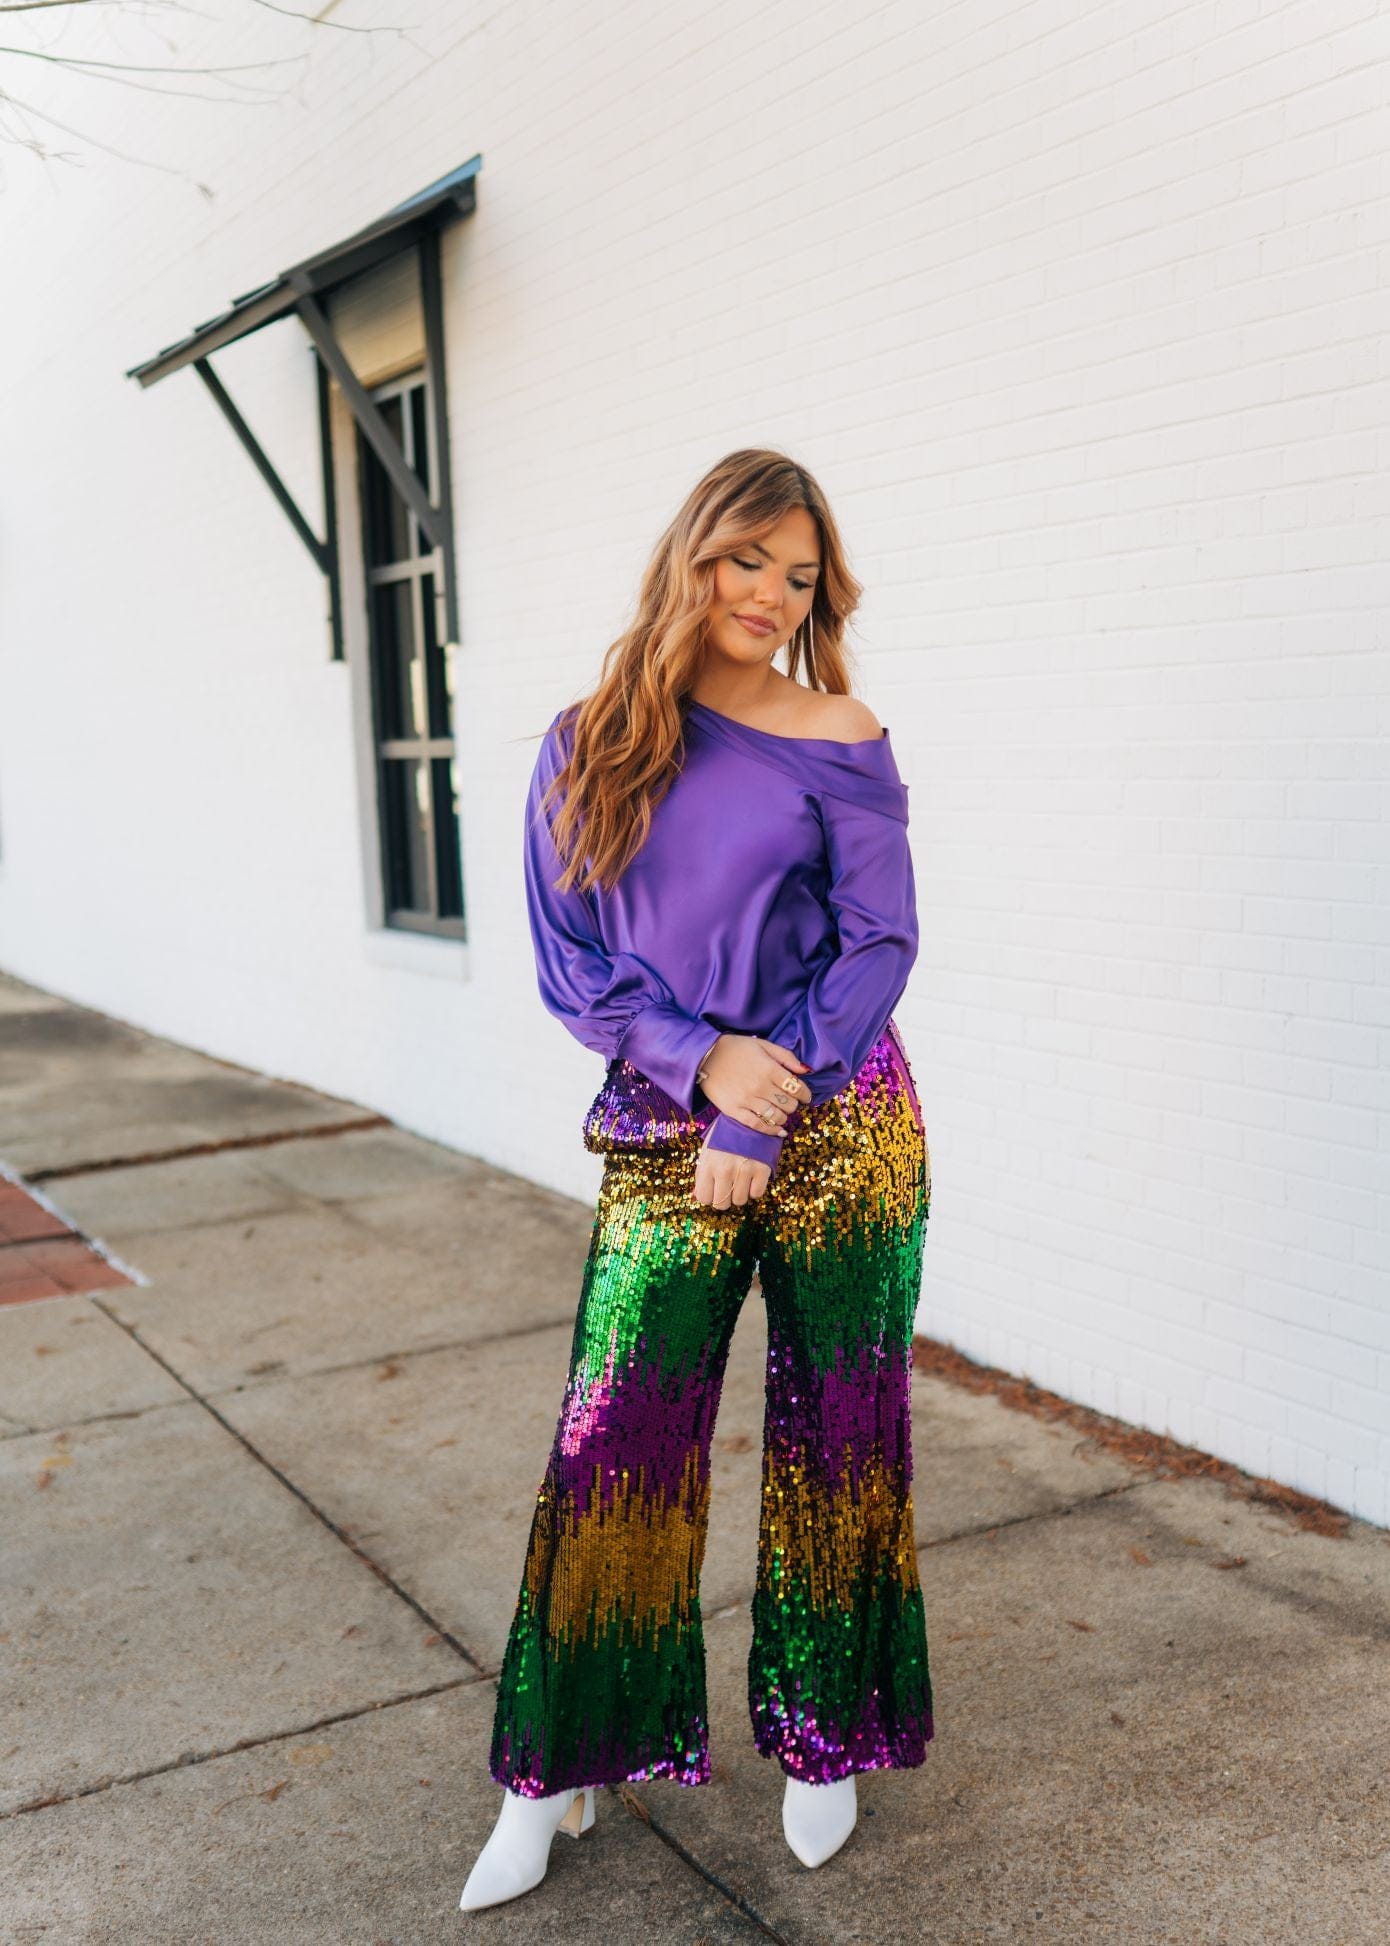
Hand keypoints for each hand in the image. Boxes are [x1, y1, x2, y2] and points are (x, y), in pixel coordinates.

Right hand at [691, 1035, 812, 1208]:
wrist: (704, 1056)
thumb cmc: (736, 1048)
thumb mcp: (763, 1044)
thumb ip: (786, 1057)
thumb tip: (806, 1071)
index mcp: (769, 1069)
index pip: (797, 1088)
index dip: (805, 1094)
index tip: (805, 1095)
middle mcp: (759, 1086)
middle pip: (788, 1104)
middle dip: (794, 1104)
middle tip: (790, 1101)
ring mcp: (746, 1100)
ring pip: (776, 1116)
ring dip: (784, 1117)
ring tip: (783, 1113)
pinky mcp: (734, 1110)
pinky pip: (757, 1125)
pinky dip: (771, 1130)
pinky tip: (779, 1130)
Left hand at [693, 1133, 770, 1209]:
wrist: (750, 1118)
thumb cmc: (726, 1135)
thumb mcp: (708, 1150)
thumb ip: (701, 1173)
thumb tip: (696, 1195)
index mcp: (708, 1164)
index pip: (704, 1198)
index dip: (710, 1196)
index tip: (715, 1190)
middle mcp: (724, 1169)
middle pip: (722, 1204)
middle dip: (725, 1198)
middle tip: (729, 1186)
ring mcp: (744, 1170)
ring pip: (740, 1201)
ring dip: (740, 1193)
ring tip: (741, 1178)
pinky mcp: (762, 1169)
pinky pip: (756, 1193)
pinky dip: (754, 1188)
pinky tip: (752, 1177)